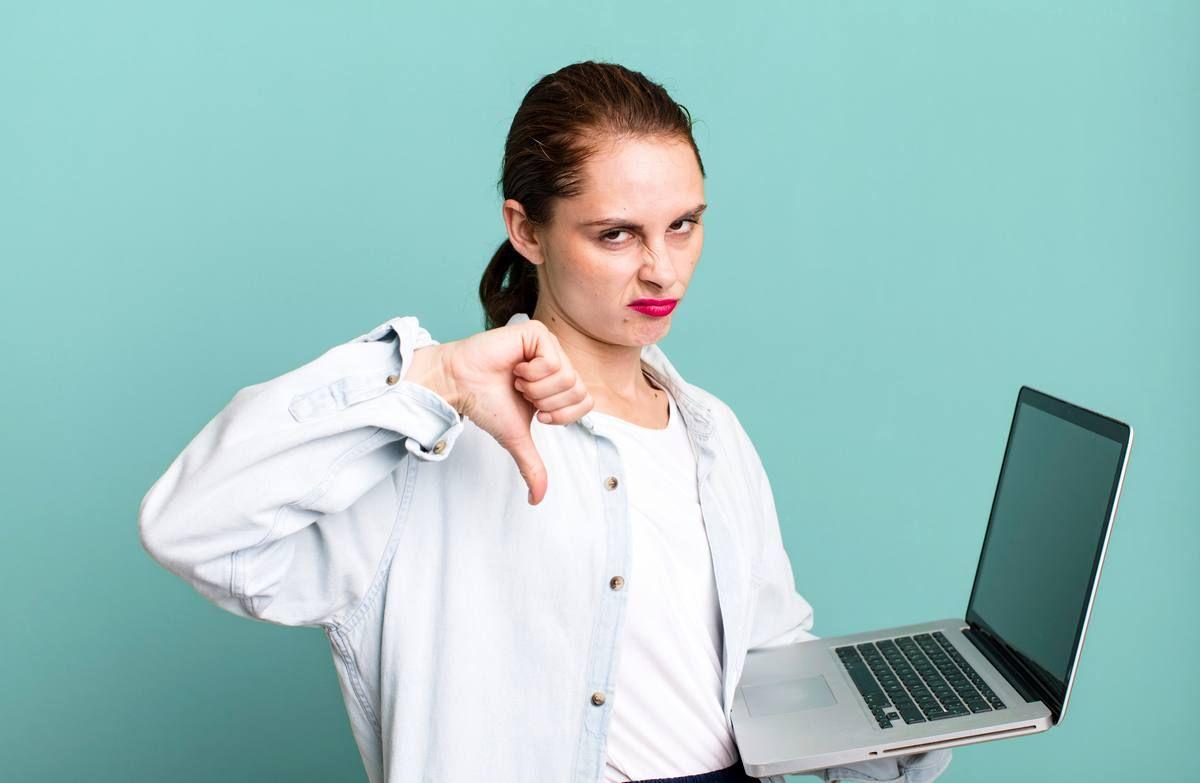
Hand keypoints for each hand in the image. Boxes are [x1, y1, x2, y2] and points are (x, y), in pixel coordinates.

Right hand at [411, 318, 592, 504]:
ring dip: (535, 387)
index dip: (560, 415)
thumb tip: (536, 500)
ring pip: (567, 376)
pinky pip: (553, 360)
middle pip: (578, 390)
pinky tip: (515, 367)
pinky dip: (531, 372)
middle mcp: (559, 361)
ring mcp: (549, 345)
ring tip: (516, 380)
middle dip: (546, 401)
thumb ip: (532, 466)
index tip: (535, 412)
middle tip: (522, 393)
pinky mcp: (536, 332)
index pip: (586, 403)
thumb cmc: (486, 403)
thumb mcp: (516, 438)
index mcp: (559, 382)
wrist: (460, 385)